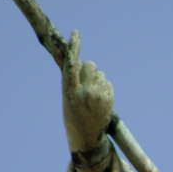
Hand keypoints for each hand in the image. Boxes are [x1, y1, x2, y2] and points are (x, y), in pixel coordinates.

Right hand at [62, 30, 114, 153]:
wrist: (86, 138)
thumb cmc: (72, 115)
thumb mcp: (66, 96)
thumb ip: (69, 77)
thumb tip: (63, 52)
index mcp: (69, 91)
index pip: (71, 64)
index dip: (74, 47)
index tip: (76, 34)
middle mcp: (84, 92)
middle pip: (89, 65)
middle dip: (88, 69)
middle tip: (84, 82)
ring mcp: (98, 96)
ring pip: (99, 74)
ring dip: (96, 80)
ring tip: (91, 96)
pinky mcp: (109, 99)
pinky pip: (107, 83)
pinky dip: (103, 88)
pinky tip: (98, 101)